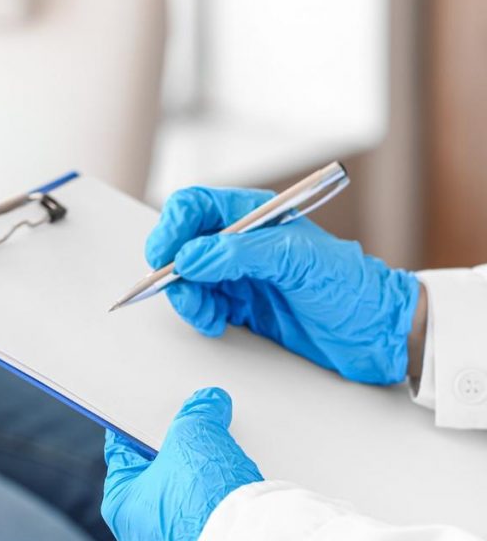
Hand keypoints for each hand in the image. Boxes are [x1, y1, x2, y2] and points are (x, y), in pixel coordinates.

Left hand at [101, 388, 261, 540]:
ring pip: (184, 505)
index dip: (140, 428)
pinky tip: (236, 497)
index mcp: (120, 503)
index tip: (151, 416)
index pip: (124, 452)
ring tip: (224, 465)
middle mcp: (139, 535)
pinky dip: (219, 512)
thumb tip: (209, 402)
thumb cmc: (204, 501)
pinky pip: (207, 528)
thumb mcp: (195, 435)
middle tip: (198, 436)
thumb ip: (198, 413)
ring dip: (202, 486)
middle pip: (157, 479)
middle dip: (178, 456)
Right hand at [146, 186, 423, 384]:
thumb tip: (191, 256)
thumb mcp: (299, 260)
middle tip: (180, 289)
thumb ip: (241, 254)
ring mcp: (240, 276)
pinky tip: (217, 323)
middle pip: (183, 244)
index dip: (172, 227)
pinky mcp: (242, 307)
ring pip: (188, 279)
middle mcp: (243, 243)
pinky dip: (200, 316)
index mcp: (256, 215)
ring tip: (205, 314)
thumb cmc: (352, 287)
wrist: (377, 334)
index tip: (164, 254)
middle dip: (174, 268)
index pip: (196, 206)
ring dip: (186, 297)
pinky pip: (203, 306)